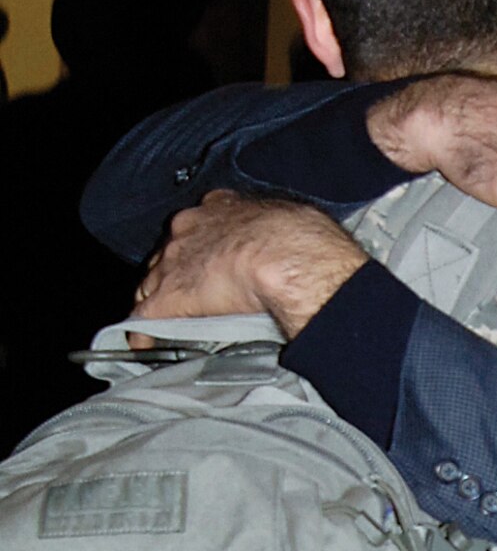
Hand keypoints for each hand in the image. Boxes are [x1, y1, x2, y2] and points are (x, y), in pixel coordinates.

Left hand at [133, 191, 366, 341]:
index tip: (205, 260)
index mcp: (221, 207)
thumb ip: (278, 236)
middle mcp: (191, 227)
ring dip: (156, 301)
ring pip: (152, 282)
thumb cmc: (298, 238)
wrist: (285, 257)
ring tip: (163, 322)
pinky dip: (143, 331)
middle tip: (188, 295)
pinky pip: (145, 315)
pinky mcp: (170, 295)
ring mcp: (176, 262)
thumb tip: (293, 253)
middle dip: (172, 273)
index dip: (197, 248)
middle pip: (168, 254)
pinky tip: (143, 343)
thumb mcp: (289, 224)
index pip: (197, 228)